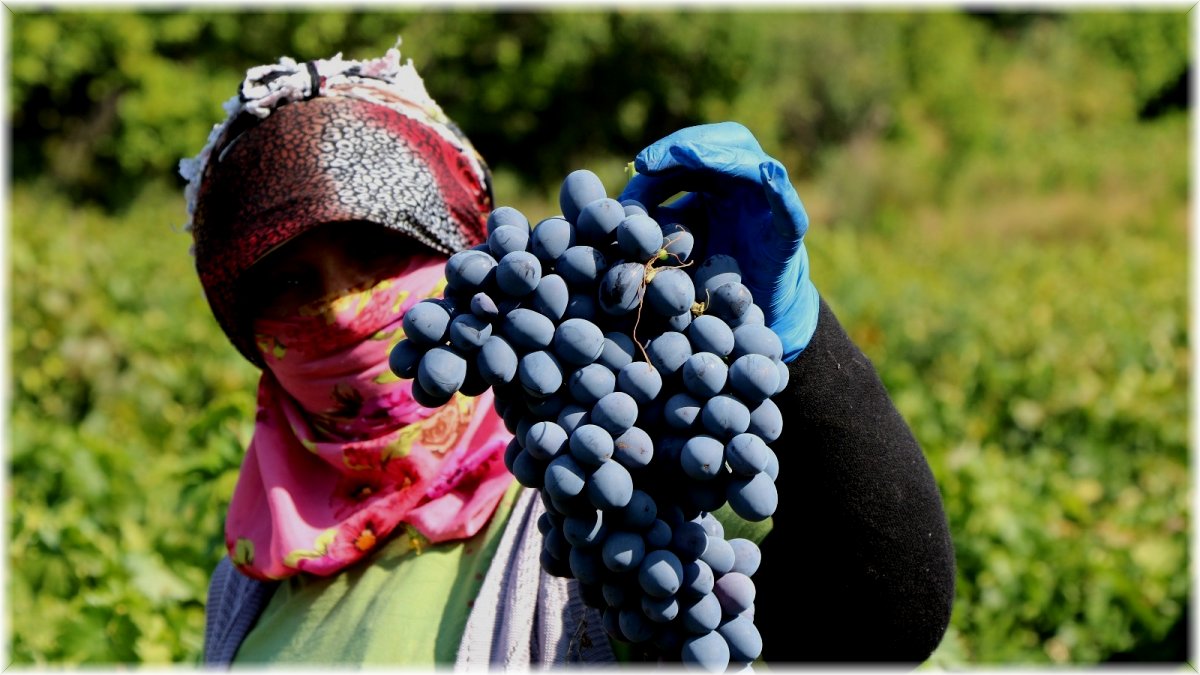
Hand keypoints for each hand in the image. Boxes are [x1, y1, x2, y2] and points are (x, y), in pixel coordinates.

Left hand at [619, 122, 818, 360]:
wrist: (747, 320)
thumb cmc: (707, 278)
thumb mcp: (672, 244)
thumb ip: (647, 224)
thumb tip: (610, 213)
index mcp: (718, 181)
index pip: (692, 152)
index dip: (666, 153)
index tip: (639, 165)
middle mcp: (746, 186)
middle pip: (725, 143)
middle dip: (686, 147)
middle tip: (651, 161)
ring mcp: (770, 207)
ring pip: (753, 165)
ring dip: (720, 156)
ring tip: (689, 155)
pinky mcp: (787, 237)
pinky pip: (789, 210)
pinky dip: (781, 190)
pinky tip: (768, 174)